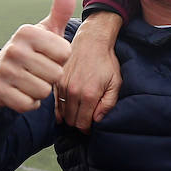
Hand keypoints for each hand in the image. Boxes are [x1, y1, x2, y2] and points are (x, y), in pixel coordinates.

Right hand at [0, 0, 76, 111]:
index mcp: (28, 31)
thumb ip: (60, 10)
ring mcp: (5, 70)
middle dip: (51, 77)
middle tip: (38, 70)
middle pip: (56, 74)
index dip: (60, 59)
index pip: (65, 54)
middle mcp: (14, 48)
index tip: (47, 55)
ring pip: (43, 91)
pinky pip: (29, 104)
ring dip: (40, 91)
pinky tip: (22, 92)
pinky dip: (29, 103)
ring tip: (30, 80)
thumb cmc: (31, 51)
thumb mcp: (45, 30)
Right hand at [56, 10, 123, 130]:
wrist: (92, 41)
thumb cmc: (106, 62)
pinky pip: (54, 102)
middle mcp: (73, 92)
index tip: (90, 127)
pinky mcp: (56, 81)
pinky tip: (64, 110)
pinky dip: (58, 109)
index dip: (87, 129)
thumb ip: (108, 104)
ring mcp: (62, 86)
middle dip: (78, 123)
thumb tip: (97, 120)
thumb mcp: (116, 83)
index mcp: (89, 94)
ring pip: (62, 113)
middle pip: (71, 120)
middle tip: (84, 121)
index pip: (83, 123)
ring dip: (68, 116)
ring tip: (76, 113)